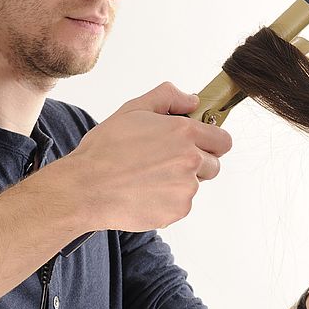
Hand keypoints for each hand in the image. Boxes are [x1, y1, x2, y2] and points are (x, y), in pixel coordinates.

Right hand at [62, 82, 232, 231]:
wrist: (86, 187)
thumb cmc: (106, 149)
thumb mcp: (134, 109)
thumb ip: (169, 97)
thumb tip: (193, 100)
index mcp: (184, 133)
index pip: (223, 140)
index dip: (211, 142)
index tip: (199, 145)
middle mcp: (191, 160)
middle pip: (213, 165)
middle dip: (197, 163)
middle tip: (166, 162)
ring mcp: (186, 188)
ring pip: (195, 186)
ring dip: (179, 183)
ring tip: (148, 178)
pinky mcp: (177, 211)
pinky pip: (181, 205)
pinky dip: (167, 201)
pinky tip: (144, 193)